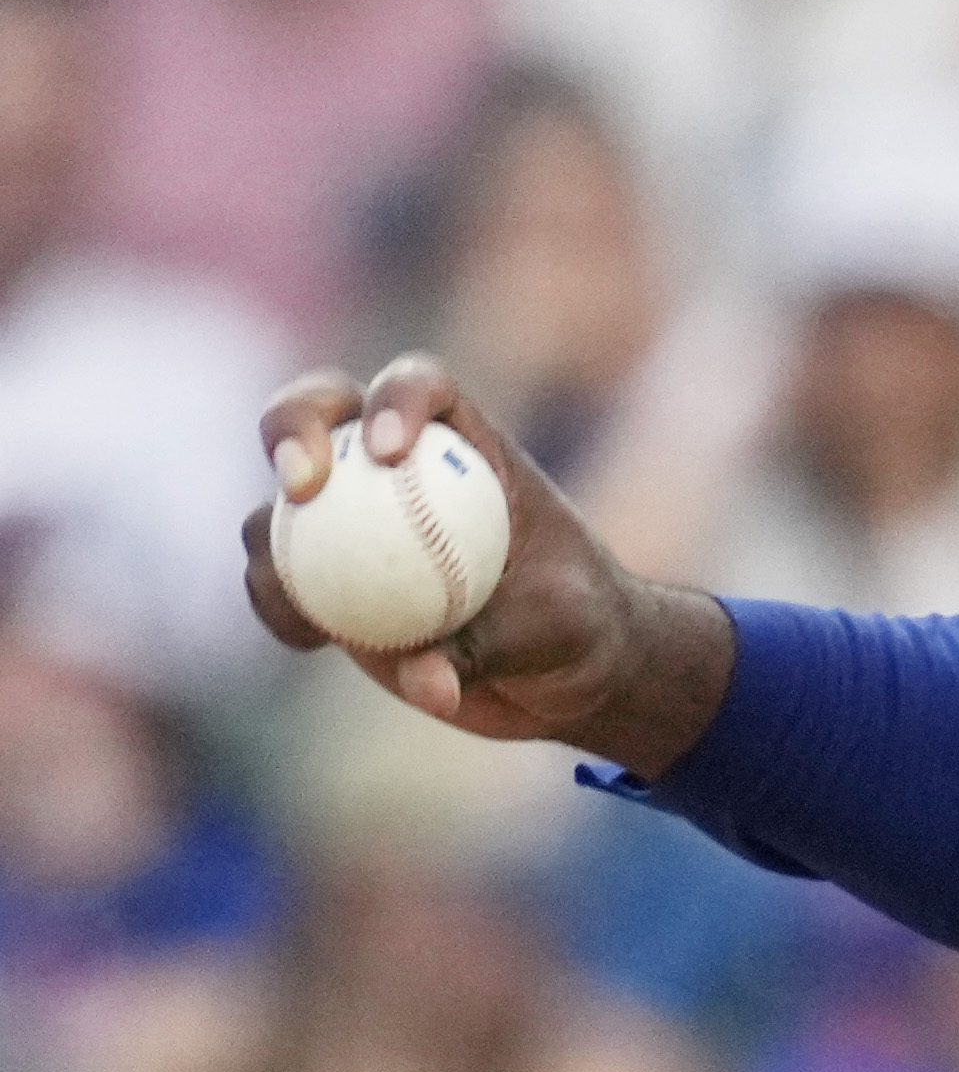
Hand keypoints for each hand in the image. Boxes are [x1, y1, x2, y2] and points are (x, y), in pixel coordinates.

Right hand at [245, 352, 737, 770]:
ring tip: (303, 598)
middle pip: (323, 410)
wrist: (559, 672)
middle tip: (301, 483)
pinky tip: (305, 638)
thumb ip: (487, 648)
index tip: (390, 452)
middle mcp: (394, 463)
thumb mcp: (555, 632)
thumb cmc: (574, 627)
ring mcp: (350, 516)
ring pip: (282, 501)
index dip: (395, 398)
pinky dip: (278, 604)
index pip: (421, 387)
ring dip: (271, 536)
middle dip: (293, 425)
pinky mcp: (321, 573)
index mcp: (465, 443)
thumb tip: (425, 684)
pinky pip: (276, 579)